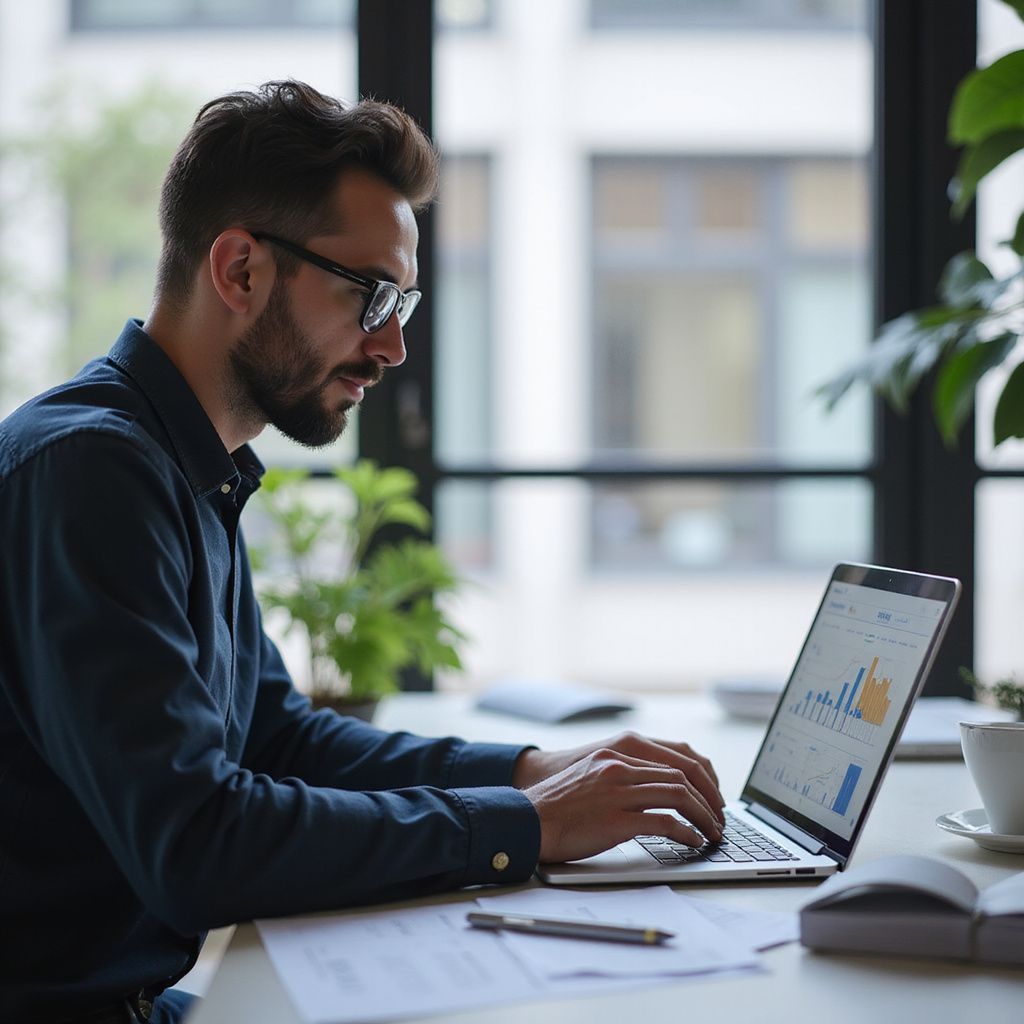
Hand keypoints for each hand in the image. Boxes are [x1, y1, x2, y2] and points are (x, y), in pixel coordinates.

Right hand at [513, 732, 725, 863]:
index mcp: (615, 754)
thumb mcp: (589, 777)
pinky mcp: (617, 820)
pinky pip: (665, 823)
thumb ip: (619, 776)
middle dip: (708, 799)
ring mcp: (618, 792)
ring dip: (703, 817)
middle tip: (719, 818)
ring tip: (712, 833)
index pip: (672, 759)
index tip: (710, 797)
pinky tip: (692, 842)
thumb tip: (652, 793)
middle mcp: (619, 767)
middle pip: (681, 776)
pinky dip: (685, 833)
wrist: (527, 820)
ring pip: (678, 796)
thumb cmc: (556, 806)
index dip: (699, 780)